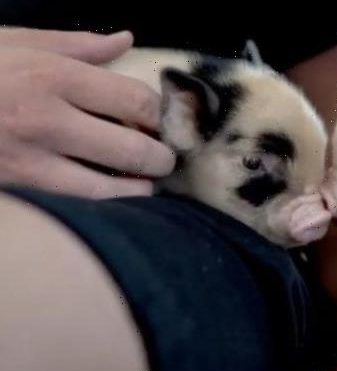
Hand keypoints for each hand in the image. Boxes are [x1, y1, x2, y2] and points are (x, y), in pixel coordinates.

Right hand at [0, 28, 174, 197]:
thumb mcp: (15, 42)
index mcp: (52, 77)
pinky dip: (103, 205)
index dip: (159, 114)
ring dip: (138, 189)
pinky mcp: (17, 189)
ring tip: (145, 183)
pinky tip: (113, 198)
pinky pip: (75, 205)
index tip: (161, 119)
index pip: (135, 100)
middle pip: (132, 149)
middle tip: (165, 157)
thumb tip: (125, 40)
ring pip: (108, 189)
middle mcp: (47, 121)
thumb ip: (76, 45)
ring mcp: (29, 161)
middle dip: (160, 157)